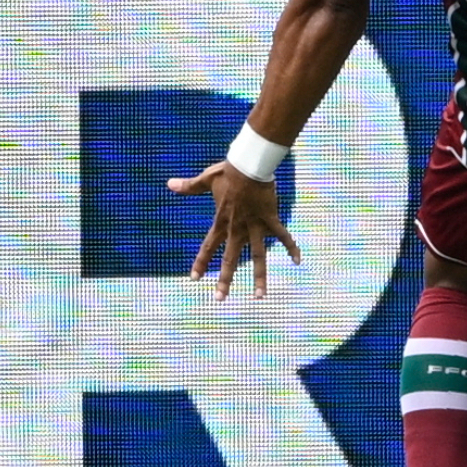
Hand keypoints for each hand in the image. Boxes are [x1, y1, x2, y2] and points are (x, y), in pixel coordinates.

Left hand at [170, 160, 299, 298]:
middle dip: (225, 280)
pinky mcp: (271, 219)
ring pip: (257, 257)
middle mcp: (237, 229)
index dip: (201, 263)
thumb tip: (169, 184)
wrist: (250, 166)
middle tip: (219, 299)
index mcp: (221, 222)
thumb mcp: (206, 180)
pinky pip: (283, 237)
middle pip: (230, 259)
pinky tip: (297, 261)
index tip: (194, 279)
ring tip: (259, 296)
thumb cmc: (228, 172)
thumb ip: (189, 186)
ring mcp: (255, 226)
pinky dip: (291, 248)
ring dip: (259, 277)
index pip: (208, 247)